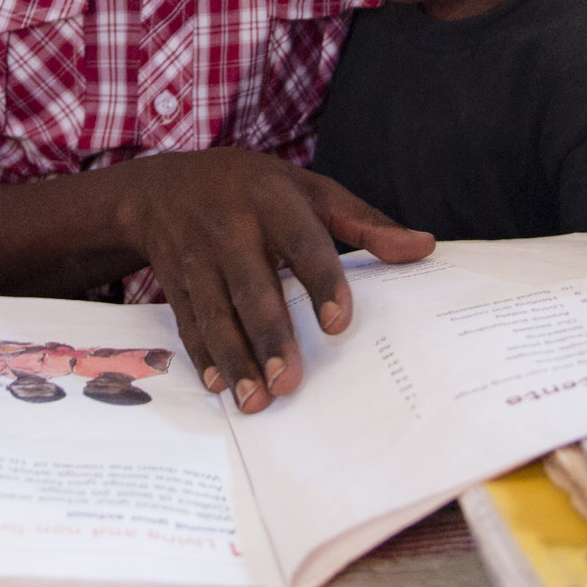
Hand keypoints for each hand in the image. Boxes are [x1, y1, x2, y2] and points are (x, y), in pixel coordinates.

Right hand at [112, 149, 433, 413]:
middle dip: (270, 336)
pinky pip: (188, 324)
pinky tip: (219, 386)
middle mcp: (231, 228)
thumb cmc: (253, 189)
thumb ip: (364, 222)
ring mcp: (197, 258)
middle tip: (290, 382)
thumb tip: (423, 247)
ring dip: (235, 358)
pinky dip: (202, 357)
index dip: (321, 281)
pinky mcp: (175, 284)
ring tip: (257, 399)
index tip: (338, 324)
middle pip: (252, 287)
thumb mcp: (309, 190)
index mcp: (273, 201)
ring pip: (216, 313)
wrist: (163, 187)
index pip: (302, 243)